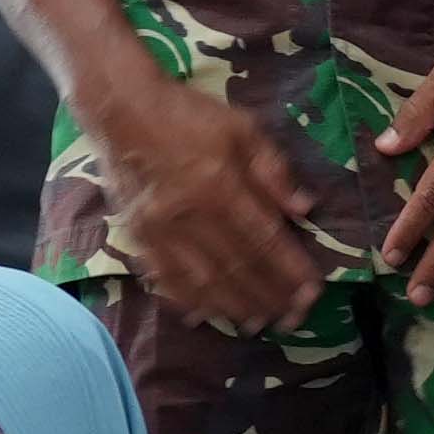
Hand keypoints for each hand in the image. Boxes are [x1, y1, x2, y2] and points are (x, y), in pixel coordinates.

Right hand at [93, 78, 324, 333]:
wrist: (120, 109)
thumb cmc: (188, 115)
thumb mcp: (242, 128)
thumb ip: (273, 170)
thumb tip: (304, 209)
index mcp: (220, 185)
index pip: (264, 240)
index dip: (290, 270)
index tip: (312, 292)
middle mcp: (190, 216)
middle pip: (236, 268)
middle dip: (269, 298)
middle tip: (294, 320)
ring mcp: (159, 231)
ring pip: (202, 281)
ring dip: (233, 308)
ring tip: (257, 324)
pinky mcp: (137, 237)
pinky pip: (164, 279)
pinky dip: (187, 301)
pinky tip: (205, 316)